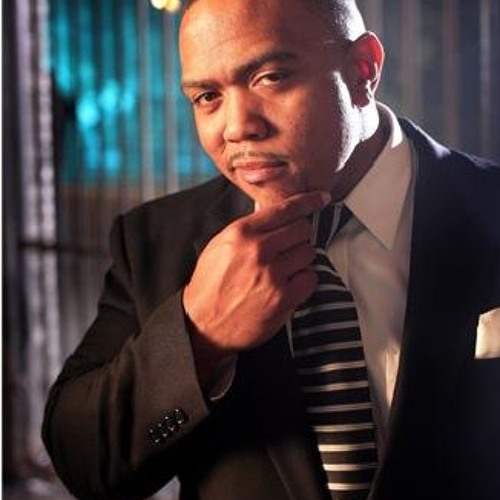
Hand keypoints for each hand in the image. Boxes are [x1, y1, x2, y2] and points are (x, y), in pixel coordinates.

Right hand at [183, 191, 329, 366]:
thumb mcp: (219, 246)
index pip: (284, 209)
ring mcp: (273, 274)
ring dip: (300, 260)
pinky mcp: (283, 297)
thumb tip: (275, 216)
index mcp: (241, 233)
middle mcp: (258, 250)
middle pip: (302, 229)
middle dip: (299, 237)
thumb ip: (247, 230)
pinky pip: (311, 277)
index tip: (322, 198)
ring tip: (284, 270)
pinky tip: (289, 285)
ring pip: (308, 252)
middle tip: (289, 248)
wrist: (203, 325)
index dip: (308, 201)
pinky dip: (304, 280)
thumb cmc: (210, 286)